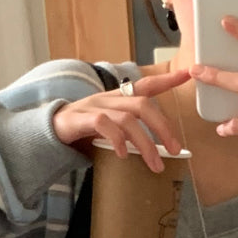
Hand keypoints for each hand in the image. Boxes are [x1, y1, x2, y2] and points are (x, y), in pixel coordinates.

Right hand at [53, 68, 189, 171]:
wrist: (50, 129)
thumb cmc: (84, 129)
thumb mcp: (112, 126)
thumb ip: (131, 131)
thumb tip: (158, 150)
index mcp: (118, 98)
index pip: (146, 84)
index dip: (166, 79)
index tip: (187, 74)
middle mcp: (109, 98)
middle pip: (143, 105)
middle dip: (163, 127)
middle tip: (175, 150)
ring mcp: (95, 107)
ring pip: (127, 119)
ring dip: (145, 143)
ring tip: (155, 164)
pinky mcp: (81, 119)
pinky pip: (104, 125)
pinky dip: (117, 141)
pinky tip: (122, 155)